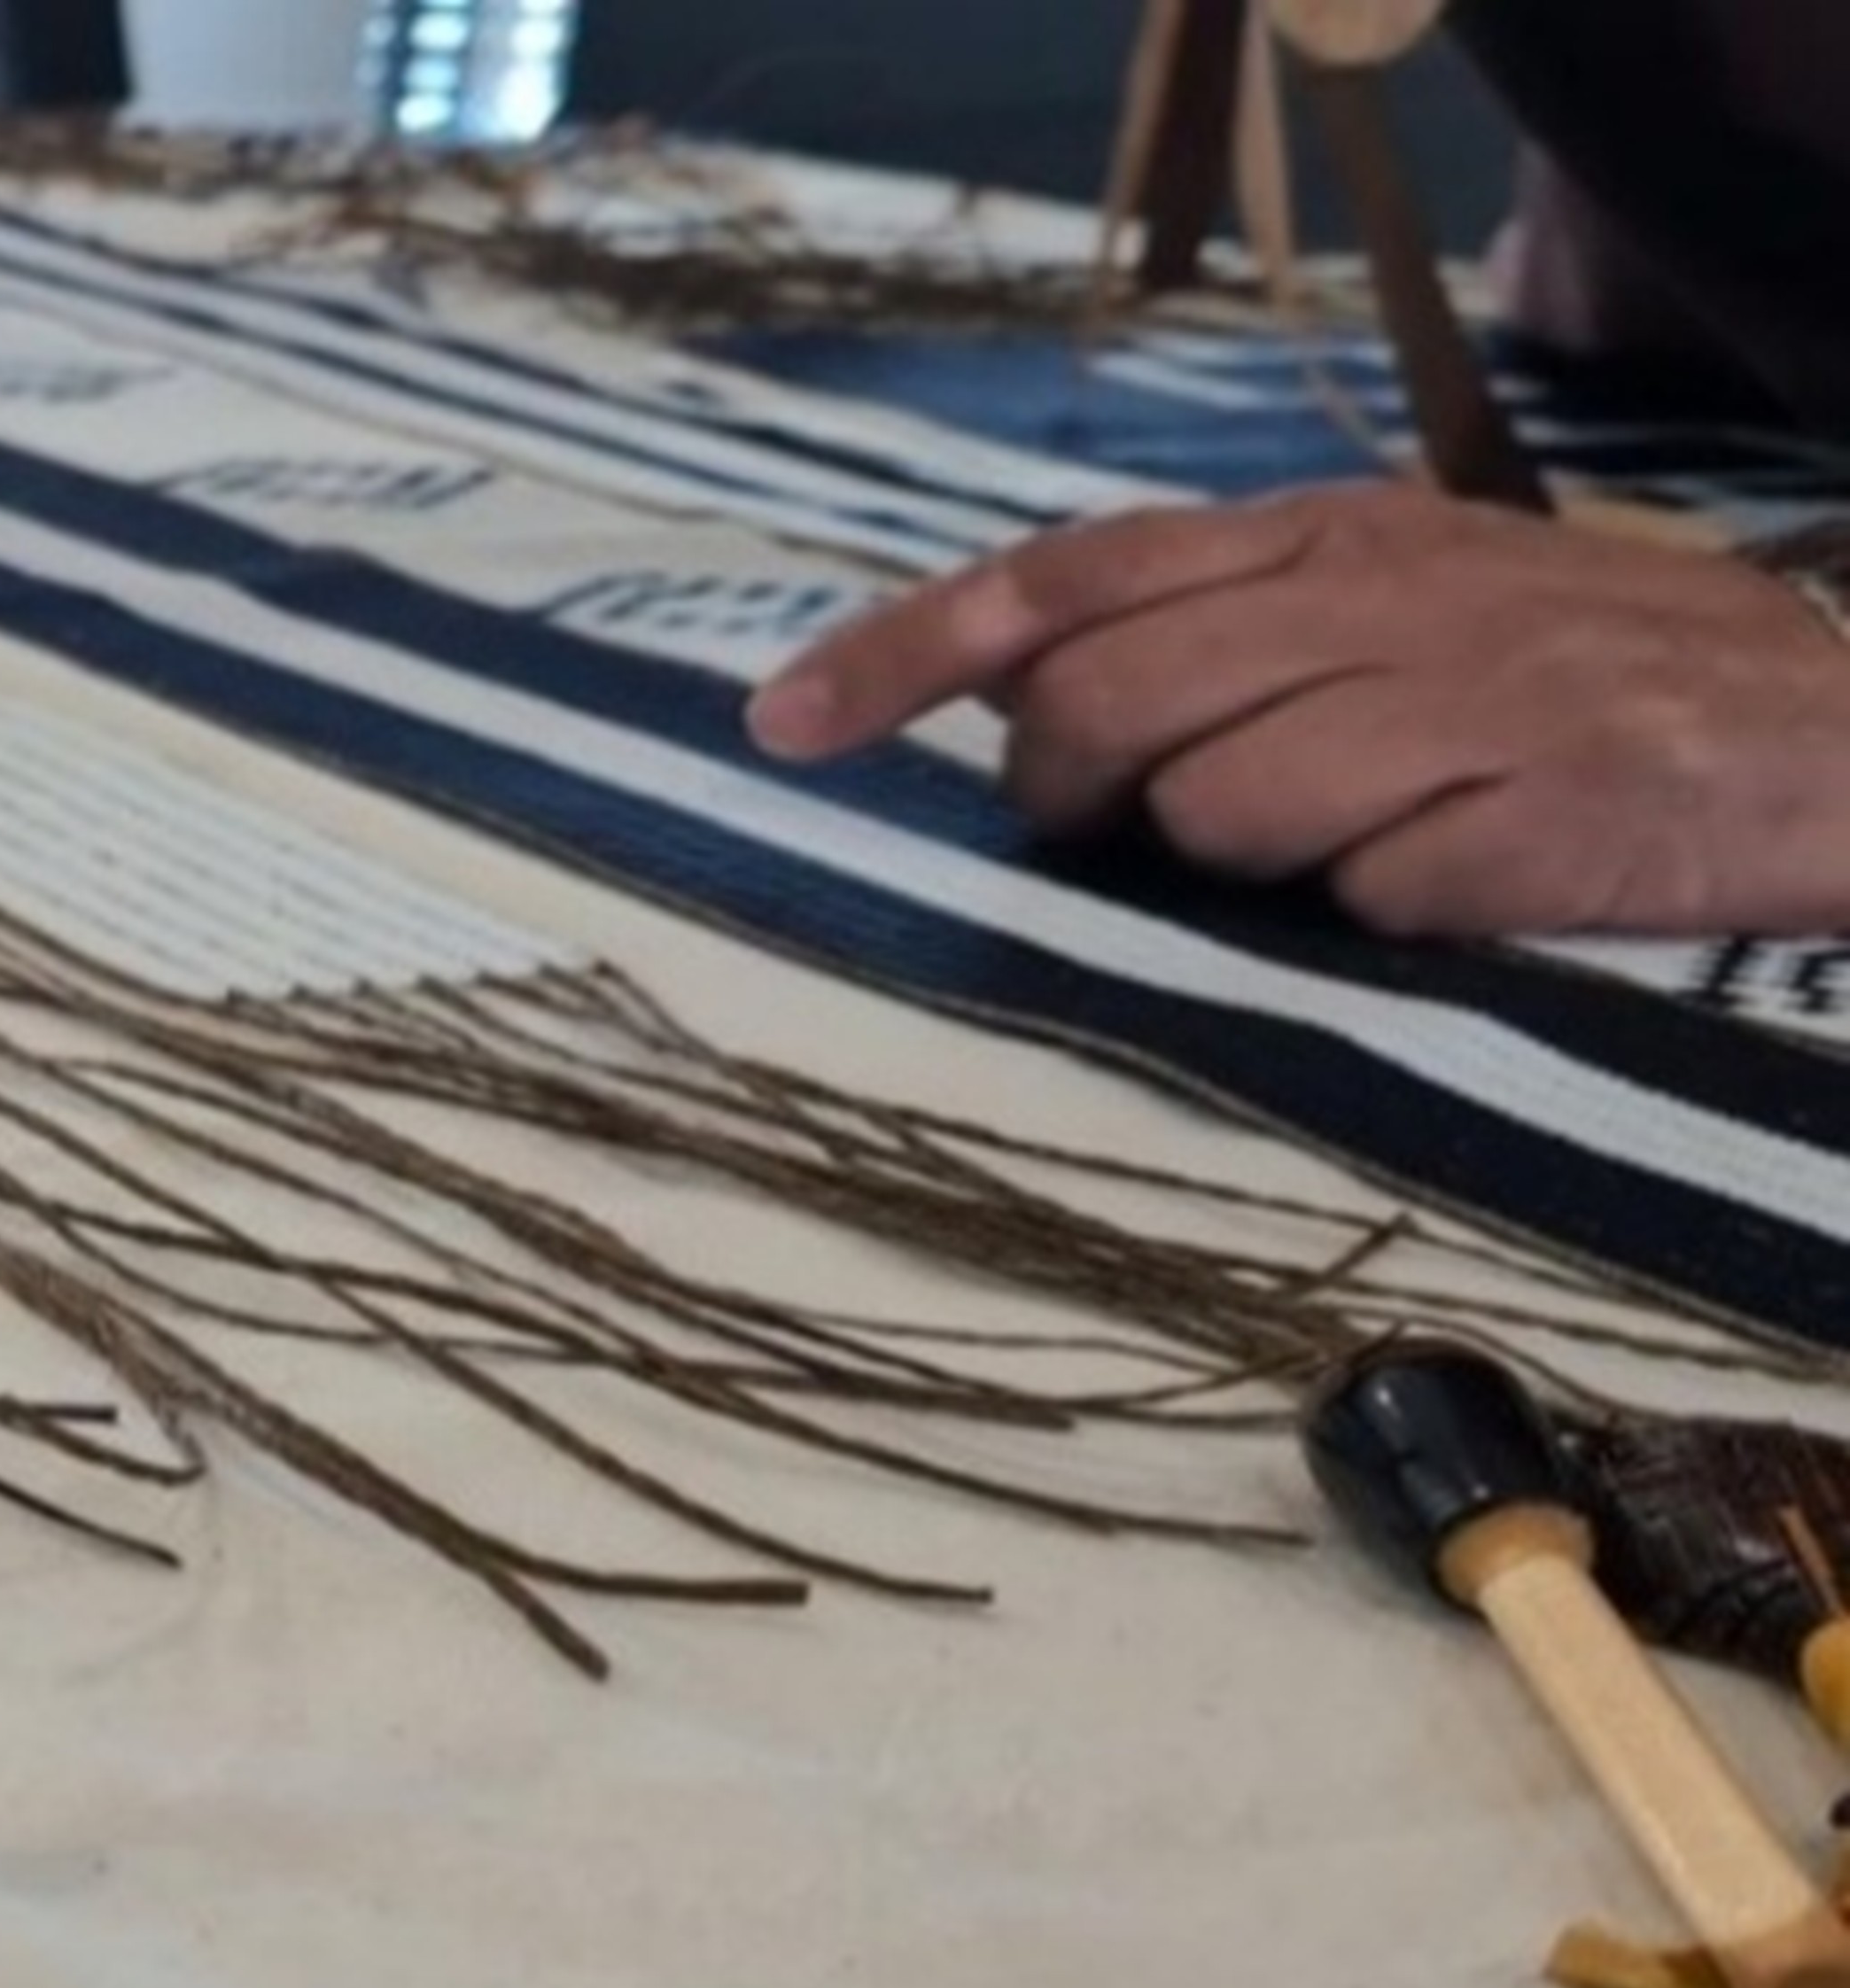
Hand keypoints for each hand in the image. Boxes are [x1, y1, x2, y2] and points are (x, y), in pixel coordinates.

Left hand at [743, 481, 1849, 936]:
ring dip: (1238, 859)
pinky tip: (1457, 885)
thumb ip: (1232, 637)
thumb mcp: (1419, 606)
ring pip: (1221, 806)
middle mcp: (1383, 603)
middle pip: (1105, 705)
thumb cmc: (1603, 682)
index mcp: (1334, 540)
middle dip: (1067, 799)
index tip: (778, 723)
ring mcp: (1472, 711)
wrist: (1847, 740)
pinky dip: (1385, 914)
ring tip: (1355, 840)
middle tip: (1124, 843)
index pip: (1069, 576)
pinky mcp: (1549, 823)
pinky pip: (1375, 893)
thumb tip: (1036, 708)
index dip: (906, 650)